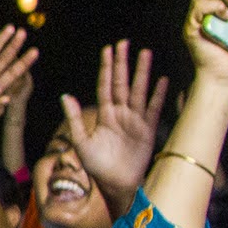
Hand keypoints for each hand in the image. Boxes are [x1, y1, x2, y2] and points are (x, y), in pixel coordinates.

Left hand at [61, 40, 168, 208]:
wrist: (116, 184)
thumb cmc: (96, 166)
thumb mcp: (82, 142)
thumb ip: (75, 119)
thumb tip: (65, 96)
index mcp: (104, 115)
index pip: (105, 86)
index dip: (107, 68)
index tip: (108, 50)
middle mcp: (120, 114)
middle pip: (122, 83)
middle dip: (123, 63)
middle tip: (124, 44)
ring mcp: (135, 120)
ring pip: (138, 90)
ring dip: (142, 72)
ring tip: (145, 53)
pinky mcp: (147, 129)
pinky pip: (153, 108)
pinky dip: (158, 94)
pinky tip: (162, 80)